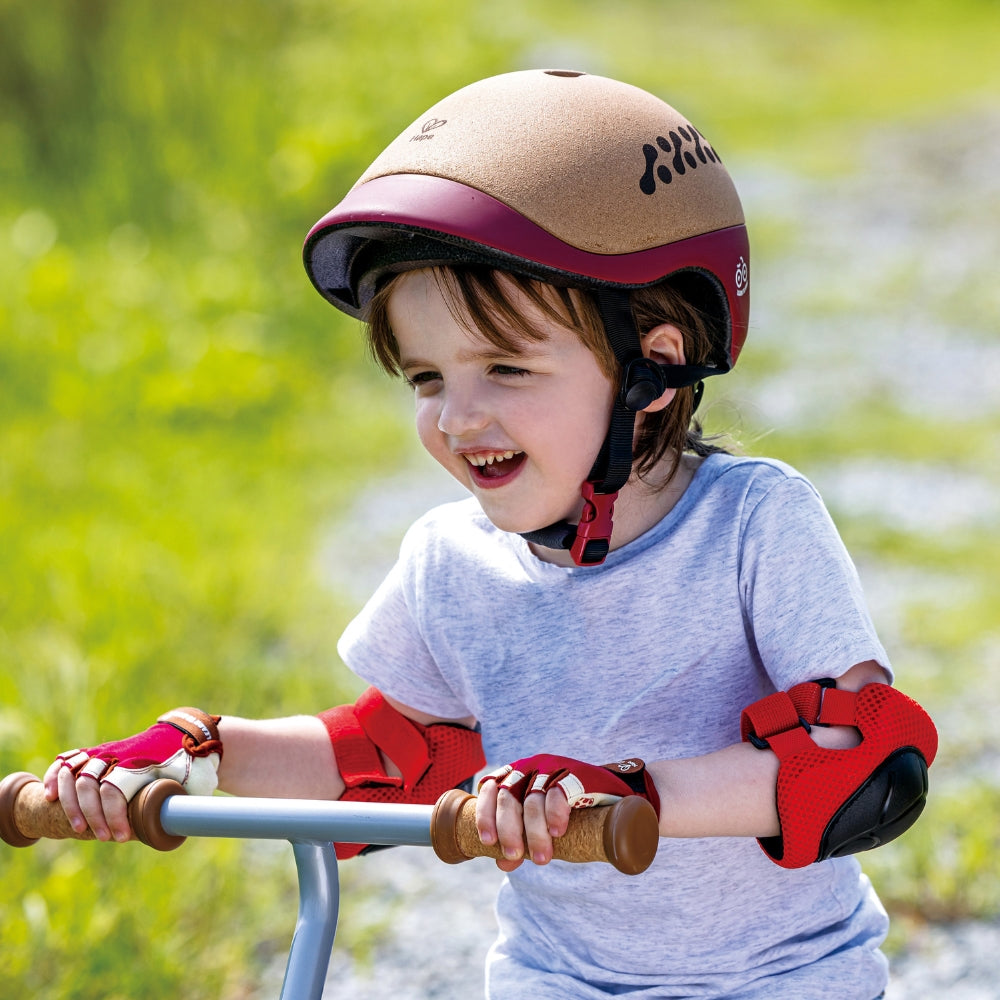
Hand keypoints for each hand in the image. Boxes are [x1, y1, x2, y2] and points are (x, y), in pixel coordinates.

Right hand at [42, 708, 221, 842]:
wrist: (190, 734)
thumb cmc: (195, 764)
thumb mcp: (196, 783)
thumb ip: (185, 805)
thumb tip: (178, 832)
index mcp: (142, 761)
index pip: (114, 790)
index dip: (112, 817)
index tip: (121, 837)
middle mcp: (120, 754)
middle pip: (89, 783)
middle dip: (91, 816)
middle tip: (102, 838)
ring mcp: (108, 751)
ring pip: (74, 772)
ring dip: (70, 802)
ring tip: (76, 827)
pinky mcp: (101, 751)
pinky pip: (70, 759)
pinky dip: (55, 776)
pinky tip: (49, 797)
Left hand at [475, 753, 658, 870]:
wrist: (611, 792)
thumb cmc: (569, 808)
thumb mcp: (542, 822)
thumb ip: (522, 837)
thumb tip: (503, 862)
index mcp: (516, 775)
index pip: (490, 788)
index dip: (485, 813)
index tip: (488, 841)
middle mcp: (530, 767)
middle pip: (508, 797)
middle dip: (508, 829)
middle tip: (515, 854)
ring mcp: (552, 768)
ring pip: (532, 799)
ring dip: (534, 831)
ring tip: (542, 857)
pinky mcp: (575, 774)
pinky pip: (559, 793)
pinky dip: (555, 814)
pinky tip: (557, 832)